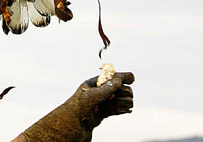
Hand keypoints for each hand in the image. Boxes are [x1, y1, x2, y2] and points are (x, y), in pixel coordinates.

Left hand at [19, 72, 134, 141]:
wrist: (70, 127)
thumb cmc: (77, 109)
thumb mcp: (91, 97)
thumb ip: (105, 89)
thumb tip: (118, 81)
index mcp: (93, 84)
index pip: (110, 77)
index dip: (121, 76)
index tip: (132, 78)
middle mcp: (97, 92)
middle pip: (117, 88)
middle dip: (124, 91)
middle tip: (127, 96)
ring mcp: (100, 103)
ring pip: (118, 99)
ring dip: (124, 101)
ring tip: (127, 105)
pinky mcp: (102, 113)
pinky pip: (115, 109)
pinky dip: (122, 109)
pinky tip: (127, 110)